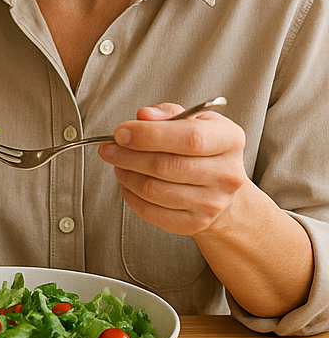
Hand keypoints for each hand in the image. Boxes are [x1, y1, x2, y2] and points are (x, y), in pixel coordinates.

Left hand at [97, 102, 249, 235]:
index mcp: (229, 140)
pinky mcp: (196, 223)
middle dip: (128, 155)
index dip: (149, 135)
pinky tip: (128, 183)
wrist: (222, 188)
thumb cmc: (201, 148)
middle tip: (108, 148)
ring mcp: (213, 203)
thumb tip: (143, 116)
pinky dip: (131, 196)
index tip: (120, 132)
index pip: (189, 137)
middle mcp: (227, 174)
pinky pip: (151, 212)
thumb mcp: (194, 120)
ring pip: (154, 190)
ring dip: (127, 175)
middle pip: (166, 166)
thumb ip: (167, 114)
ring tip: (118, 163)